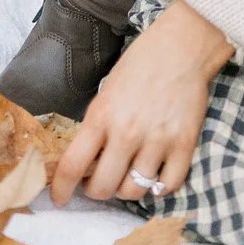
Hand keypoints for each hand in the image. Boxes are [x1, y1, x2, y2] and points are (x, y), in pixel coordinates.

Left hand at [50, 0, 231, 205]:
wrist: (182, 46)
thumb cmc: (141, 63)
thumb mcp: (106, 90)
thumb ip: (96, 125)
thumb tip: (86, 161)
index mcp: (102, 115)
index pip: (72, 166)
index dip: (61, 189)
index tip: (59, 198)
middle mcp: (127, 132)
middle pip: (102, 188)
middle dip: (96, 191)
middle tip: (99, 181)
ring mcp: (157, 140)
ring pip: (134, 192)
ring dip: (126, 190)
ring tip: (127, 175)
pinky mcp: (184, 144)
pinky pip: (167, 186)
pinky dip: (159, 187)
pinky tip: (154, 175)